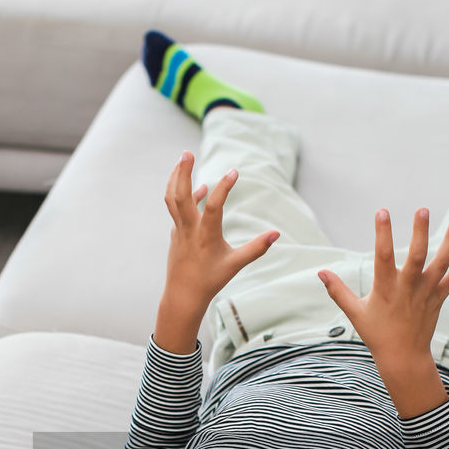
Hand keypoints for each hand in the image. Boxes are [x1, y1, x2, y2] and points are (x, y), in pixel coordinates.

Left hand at [160, 150, 279, 330]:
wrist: (183, 296)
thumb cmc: (211, 280)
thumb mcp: (236, 265)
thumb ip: (256, 248)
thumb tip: (276, 234)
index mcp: (205, 237)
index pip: (214, 207)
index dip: (224, 188)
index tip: (235, 172)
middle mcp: (189, 230)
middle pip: (180, 196)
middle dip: (183, 172)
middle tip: (187, 152)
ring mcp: (179, 231)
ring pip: (172, 199)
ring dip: (176, 178)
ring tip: (184, 159)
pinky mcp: (176, 233)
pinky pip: (177, 209)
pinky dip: (184, 196)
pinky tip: (199, 190)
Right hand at [317, 208, 448, 367]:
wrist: (403, 358)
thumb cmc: (376, 334)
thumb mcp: (354, 313)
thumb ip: (338, 290)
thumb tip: (320, 272)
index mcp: (386, 288)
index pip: (383, 255)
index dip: (382, 233)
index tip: (382, 212)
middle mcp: (408, 288)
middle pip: (417, 255)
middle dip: (421, 231)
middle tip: (423, 209)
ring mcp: (425, 293)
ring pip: (441, 263)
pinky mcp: (437, 300)